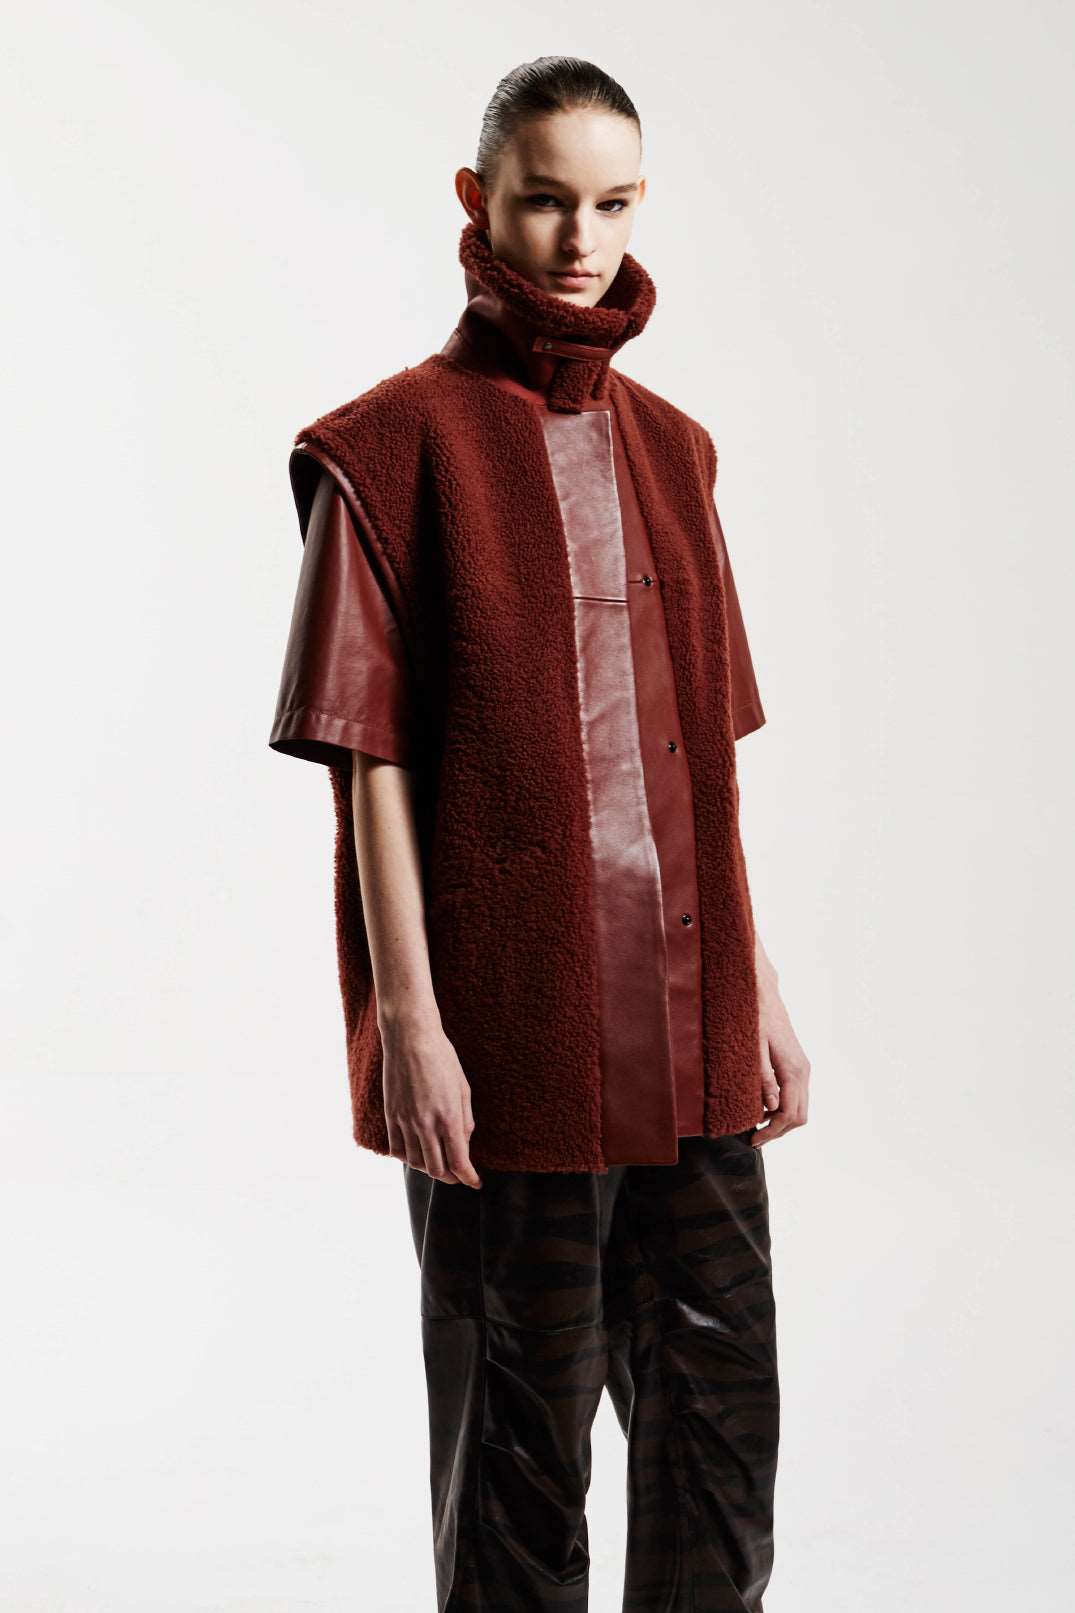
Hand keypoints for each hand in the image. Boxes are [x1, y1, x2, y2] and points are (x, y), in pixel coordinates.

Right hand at [381, 1016, 482, 1186]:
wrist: (410, 1037)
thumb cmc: (442, 1058)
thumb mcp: (463, 1089)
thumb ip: (465, 1122)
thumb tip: (464, 1146)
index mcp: (448, 1117)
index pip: (459, 1163)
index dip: (469, 1178)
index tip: (475, 1183)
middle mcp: (425, 1124)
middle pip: (438, 1170)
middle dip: (452, 1178)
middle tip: (460, 1175)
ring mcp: (405, 1122)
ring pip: (416, 1163)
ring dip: (430, 1170)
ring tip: (440, 1164)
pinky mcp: (390, 1116)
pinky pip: (397, 1150)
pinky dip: (408, 1159)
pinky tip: (417, 1154)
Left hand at [752, 956, 809, 1147]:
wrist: (763, 994)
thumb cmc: (755, 1018)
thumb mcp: (754, 1049)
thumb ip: (763, 1078)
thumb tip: (769, 1107)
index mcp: (793, 1071)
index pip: (789, 1114)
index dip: (772, 1132)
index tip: (753, 1139)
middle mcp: (803, 1072)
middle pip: (799, 1117)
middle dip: (778, 1131)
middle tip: (754, 1138)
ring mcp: (803, 1069)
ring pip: (800, 1107)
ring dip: (781, 1121)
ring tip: (756, 1126)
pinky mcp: (798, 1065)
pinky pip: (796, 1095)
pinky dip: (783, 1107)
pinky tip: (763, 1107)